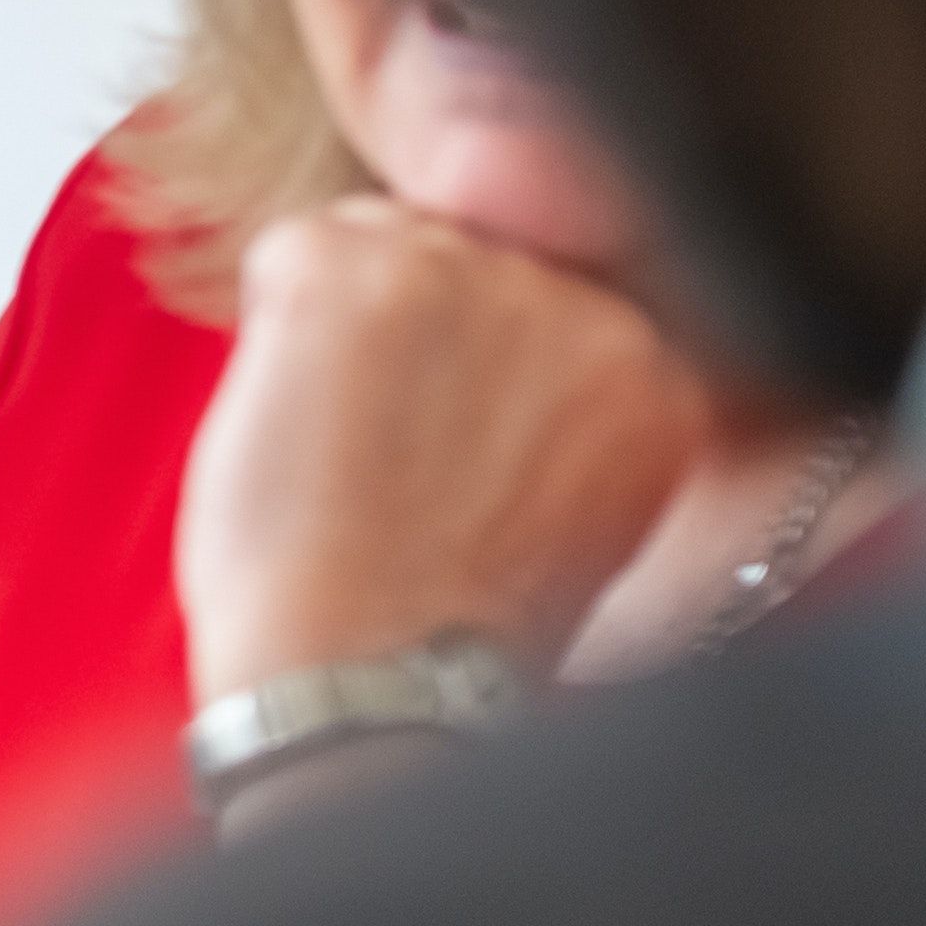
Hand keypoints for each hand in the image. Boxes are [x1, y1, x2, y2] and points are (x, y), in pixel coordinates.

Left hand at [176, 195, 709, 703]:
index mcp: (654, 359)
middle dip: (413, 334)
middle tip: (390, 457)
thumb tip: (512, 321)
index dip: (475, 359)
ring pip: (376, 237)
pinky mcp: (345, 275)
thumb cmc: (459, 630)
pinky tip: (300, 430)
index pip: (550, 283)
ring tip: (347, 455)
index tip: (455, 440)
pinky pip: (289, 250)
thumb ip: (573, 396)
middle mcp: (576, 294)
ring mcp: (458, 274)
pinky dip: (270, 332)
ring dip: (341, 328)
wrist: (372, 688)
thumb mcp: (584, 501)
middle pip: (462, 246)